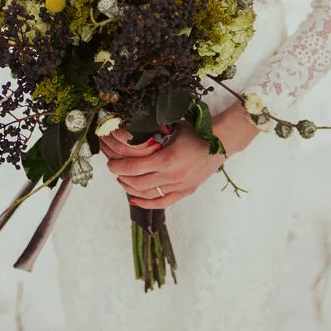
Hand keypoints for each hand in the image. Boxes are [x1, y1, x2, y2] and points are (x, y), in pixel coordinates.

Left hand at [102, 105, 258, 209]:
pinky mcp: (185, 192)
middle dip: (121, 177)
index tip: (110, 163)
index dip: (118, 167)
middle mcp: (172, 176)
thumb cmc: (195, 131)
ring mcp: (179, 186)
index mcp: (167, 159)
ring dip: (131, 189)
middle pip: (138, 183)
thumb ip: (154, 133)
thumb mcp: (172, 127)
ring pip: (148, 195)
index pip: (134, 168)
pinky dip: (146, 203)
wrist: (220, 142)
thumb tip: (130, 131)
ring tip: (122, 181)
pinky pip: (162, 202)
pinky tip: (134, 199)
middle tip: (113, 170)